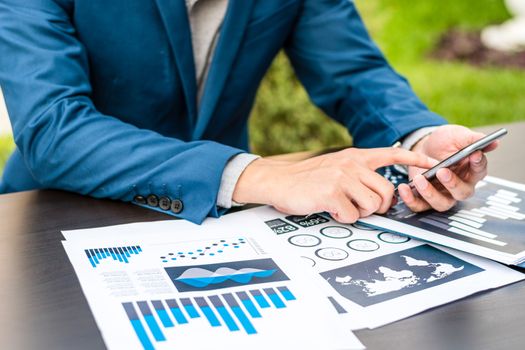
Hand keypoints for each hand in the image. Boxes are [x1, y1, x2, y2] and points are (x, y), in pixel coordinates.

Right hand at [233, 147, 435, 222]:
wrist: (278, 181)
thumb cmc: (306, 179)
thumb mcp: (334, 167)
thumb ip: (356, 174)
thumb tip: (377, 193)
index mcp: (354, 156)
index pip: (390, 153)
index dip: (413, 160)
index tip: (429, 164)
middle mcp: (351, 164)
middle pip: (386, 191)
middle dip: (378, 206)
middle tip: (361, 207)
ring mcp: (343, 177)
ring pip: (373, 204)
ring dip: (359, 212)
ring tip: (342, 207)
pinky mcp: (333, 193)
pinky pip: (352, 215)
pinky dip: (342, 218)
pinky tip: (329, 209)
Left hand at [398, 124, 498, 211]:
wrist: (423, 146)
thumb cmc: (444, 143)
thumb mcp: (457, 136)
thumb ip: (472, 139)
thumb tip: (493, 142)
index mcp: (472, 171)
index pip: (479, 170)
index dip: (478, 163)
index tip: (473, 155)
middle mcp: (459, 187)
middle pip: (462, 193)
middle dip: (452, 183)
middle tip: (442, 171)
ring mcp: (442, 195)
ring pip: (441, 203)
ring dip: (430, 193)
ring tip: (419, 178)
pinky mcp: (424, 198)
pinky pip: (419, 206)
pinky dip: (411, 199)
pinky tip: (403, 188)